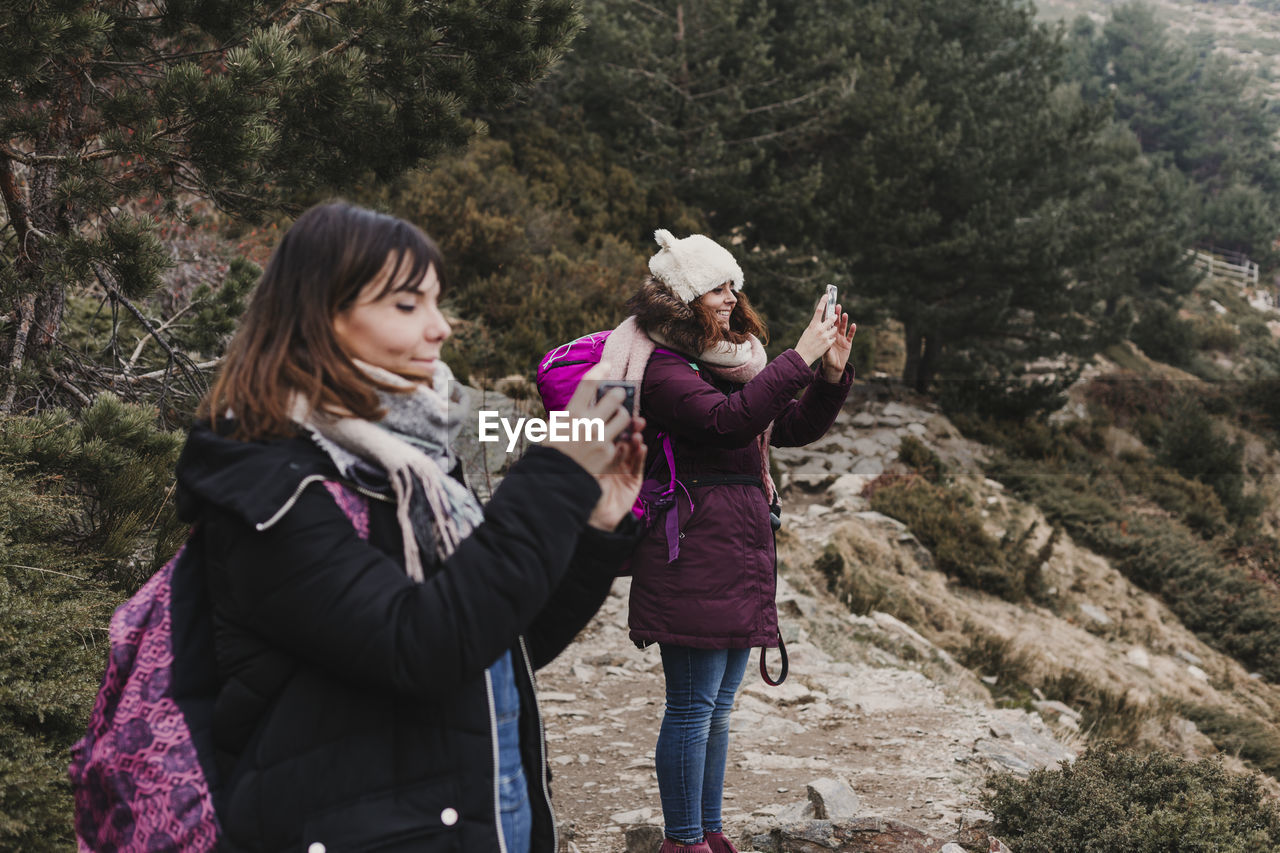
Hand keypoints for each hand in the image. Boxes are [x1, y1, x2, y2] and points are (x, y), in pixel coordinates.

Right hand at [554, 362, 632, 477]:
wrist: (555, 480)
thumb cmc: (552, 451)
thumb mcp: (554, 427)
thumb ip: (571, 413)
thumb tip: (583, 400)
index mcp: (571, 413)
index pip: (588, 384)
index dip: (600, 371)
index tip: (607, 364)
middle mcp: (587, 423)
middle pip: (615, 397)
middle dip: (619, 393)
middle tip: (619, 394)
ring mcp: (600, 438)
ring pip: (624, 417)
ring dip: (623, 415)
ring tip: (619, 417)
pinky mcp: (609, 452)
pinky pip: (620, 439)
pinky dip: (618, 438)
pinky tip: (612, 440)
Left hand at [587, 417, 646, 530]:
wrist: (589, 516)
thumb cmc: (581, 489)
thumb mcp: (581, 464)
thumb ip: (583, 447)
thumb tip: (579, 422)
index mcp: (599, 453)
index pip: (609, 433)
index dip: (615, 422)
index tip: (619, 411)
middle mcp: (613, 458)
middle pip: (624, 439)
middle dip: (631, 428)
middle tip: (635, 419)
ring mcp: (624, 469)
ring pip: (633, 451)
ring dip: (636, 441)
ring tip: (636, 435)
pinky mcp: (633, 481)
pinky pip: (638, 466)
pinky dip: (640, 456)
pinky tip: (642, 447)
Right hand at [794, 294, 839, 363]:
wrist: (803, 356)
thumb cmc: (804, 342)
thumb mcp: (808, 331)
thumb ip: (815, 325)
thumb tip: (822, 320)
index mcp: (813, 325)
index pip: (819, 310)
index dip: (823, 302)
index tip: (827, 295)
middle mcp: (820, 329)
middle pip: (832, 319)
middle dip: (834, 317)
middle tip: (834, 317)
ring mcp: (825, 337)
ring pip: (834, 329)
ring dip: (833, 330)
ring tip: (828, 333)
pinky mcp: (828, 343)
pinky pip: (833, 338)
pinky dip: (831, 339)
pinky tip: (825, 342)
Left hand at [821, 308, 856, 381]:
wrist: (833, 366)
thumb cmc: (827, 358)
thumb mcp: (824, 350)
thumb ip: (825, 344)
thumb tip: (823, 338)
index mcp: (828, 335)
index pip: (828, 323)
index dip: (829, 315)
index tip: (828, 307)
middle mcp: (835, 335)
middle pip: (836, 323)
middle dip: (837, 315)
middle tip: (837, 306)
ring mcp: (842, 338)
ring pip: (843, 327)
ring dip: (844, 321)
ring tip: (844, 314)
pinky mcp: (848, 343)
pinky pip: (850, 336)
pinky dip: (852, 330)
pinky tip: (853, 325)